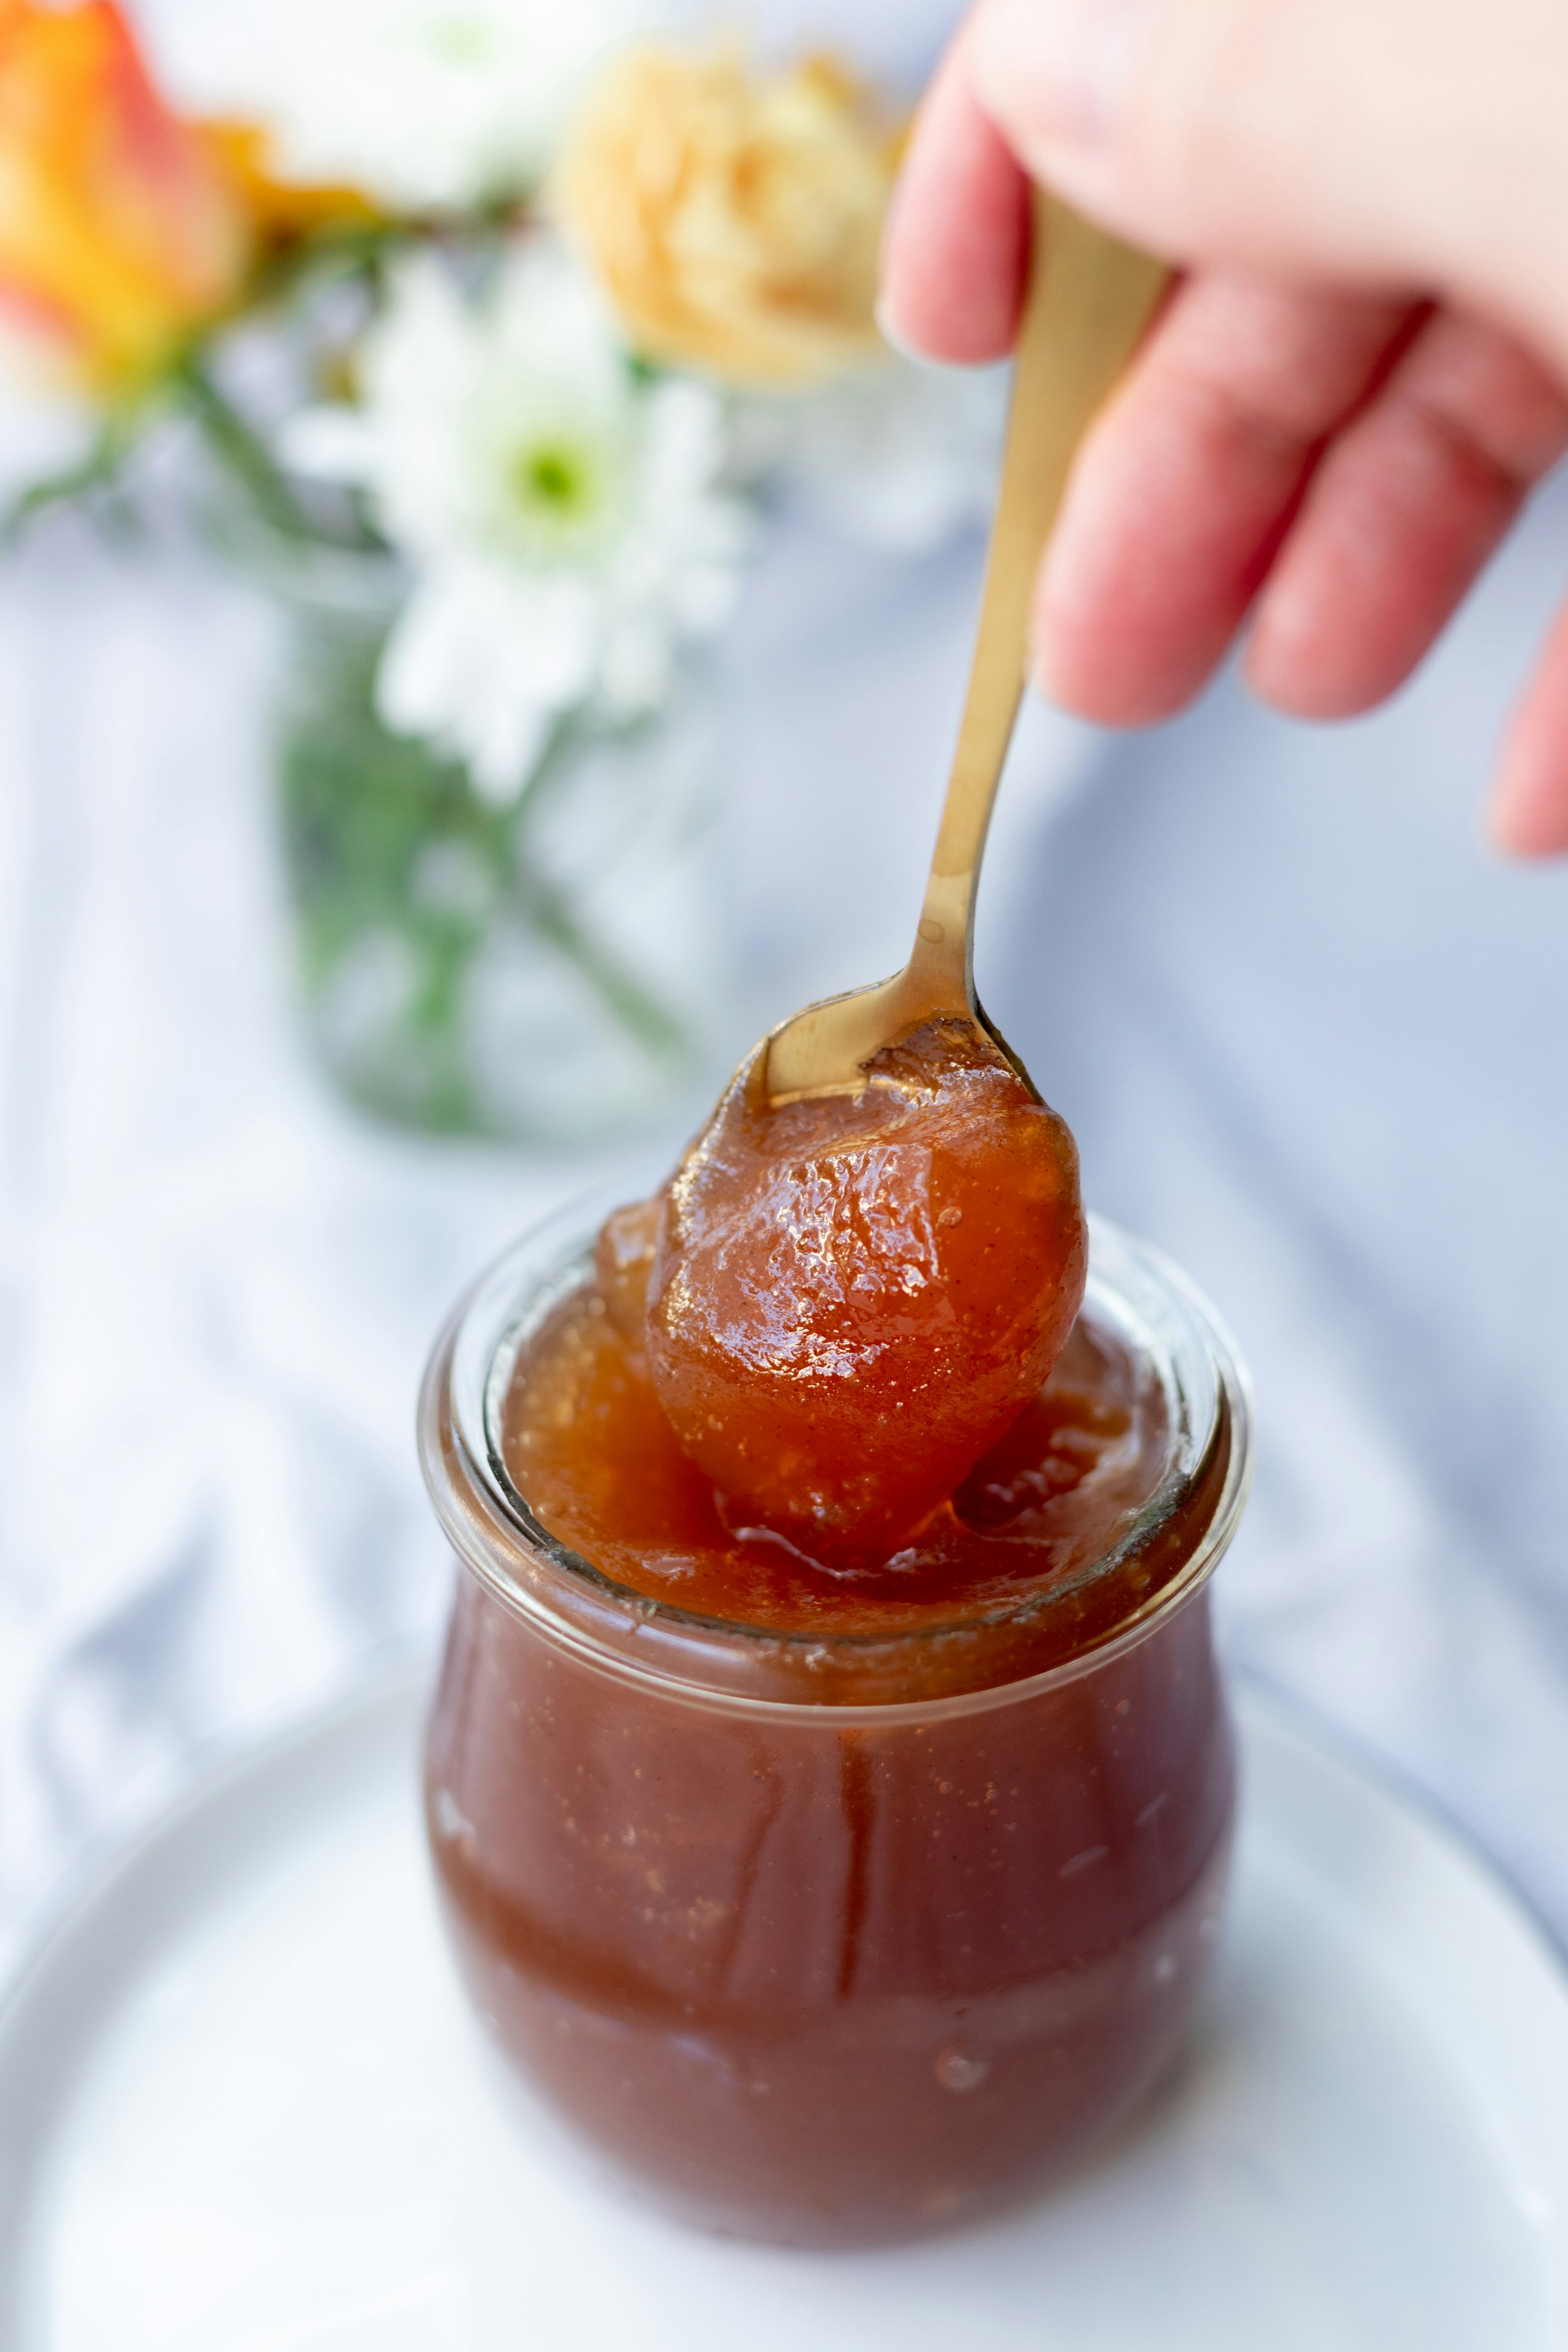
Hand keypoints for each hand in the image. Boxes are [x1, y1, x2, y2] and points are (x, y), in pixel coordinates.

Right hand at [880, 0, 1567, 855]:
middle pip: (1334, 221)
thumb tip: (1063, 86)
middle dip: (1190, 451)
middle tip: (1098, 645)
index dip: (1019, 154)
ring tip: (1303, 687)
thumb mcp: (1522, 117)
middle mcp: (1563, 62)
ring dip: (1366, 550)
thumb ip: (1289, 94)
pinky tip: (1529, 799)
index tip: (945, 334)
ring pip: (1507, 356)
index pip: (1183, 2)